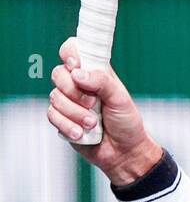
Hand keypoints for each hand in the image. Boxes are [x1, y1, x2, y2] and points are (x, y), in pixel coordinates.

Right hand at [48, 38, 161, 183]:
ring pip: (55, 97)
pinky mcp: (62, 119)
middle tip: (93, 102)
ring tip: (92, 123)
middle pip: (58, 74)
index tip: (76, 66)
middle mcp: (79, 84)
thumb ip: (101, 81)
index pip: (73, 50)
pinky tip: (81, 133)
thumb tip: (77, 73)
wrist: (123, 152)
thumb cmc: (126, 121)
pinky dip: (67, 125)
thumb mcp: (120, 98)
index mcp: (95, 72)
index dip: (70, 53)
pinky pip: (52, 116)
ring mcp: (69, 101)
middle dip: (74, 91)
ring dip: (74, 112)